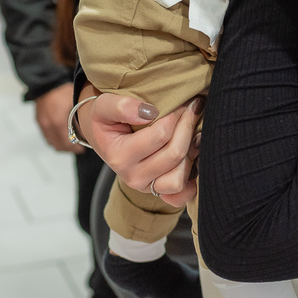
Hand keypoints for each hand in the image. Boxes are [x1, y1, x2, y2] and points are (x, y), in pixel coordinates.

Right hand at [35, 83, 82, 153]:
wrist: (47, 81)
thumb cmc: (63, 90)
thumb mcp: (76, 103)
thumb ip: (80, 118)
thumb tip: (88, 130)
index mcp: (58, 122)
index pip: (67, 142)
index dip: (75, 148)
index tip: (82, 149)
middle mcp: (49, 125)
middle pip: (59, 145)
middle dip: (69, 149)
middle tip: (78, 149)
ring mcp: (43, 124)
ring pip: (52, 143)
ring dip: (61, 145)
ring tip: (71, 144)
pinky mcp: (39, 121)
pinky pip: (47, 136)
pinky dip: (54, 139)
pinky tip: (62, 136)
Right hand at [87, 92, 203, 206]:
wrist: (104, 138)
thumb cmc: (106, 120)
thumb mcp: (104, 106)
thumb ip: (121, 106)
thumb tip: (149, 112)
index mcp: (120, 157)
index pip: (161, 135)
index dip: (176, 114)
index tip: (181, 101)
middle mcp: (133, 177)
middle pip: (175, 154)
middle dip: (188, 126)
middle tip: (193, 107)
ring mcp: (147, 187)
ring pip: (181, 176)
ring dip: (192, 150)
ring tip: (193, 129)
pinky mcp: (159, 192)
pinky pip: (182, 195)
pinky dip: (192, 180)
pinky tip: (193, 156)